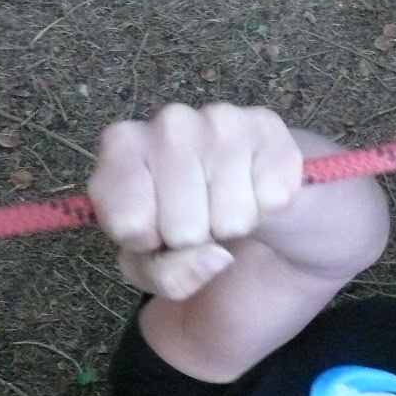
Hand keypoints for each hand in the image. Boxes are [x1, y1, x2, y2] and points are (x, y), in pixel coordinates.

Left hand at [87, 103, 303, 299]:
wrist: (242, 181)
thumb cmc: (183, 219)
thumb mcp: (154, 261)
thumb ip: (168, 275)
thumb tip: (218, 257)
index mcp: (122, 146)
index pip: (131, 226)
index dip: (149, 242)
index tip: (155, 227)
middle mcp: (169, 123)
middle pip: (183, 230)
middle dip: (195, 238)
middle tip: (199, 216)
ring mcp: (220, 120)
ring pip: (232, 220)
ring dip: (233, 225)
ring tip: (225, 202)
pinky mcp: (268, 128)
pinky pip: (273, 200)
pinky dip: (267, 207)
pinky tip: (254, 187)